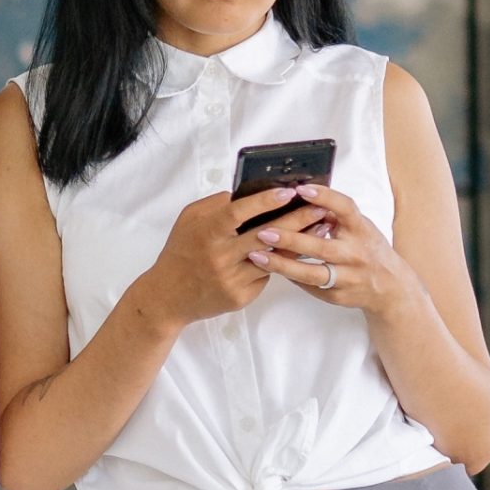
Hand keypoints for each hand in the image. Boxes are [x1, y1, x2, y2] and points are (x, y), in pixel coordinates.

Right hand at [138, 187, 329, 326]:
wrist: (168, 297)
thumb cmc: (180, 251)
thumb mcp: (189, 220)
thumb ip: (216, 205)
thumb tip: (247, 193)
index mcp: (207, 233)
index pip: (239, 213)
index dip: (264, 202)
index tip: (288, 192)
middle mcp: (220, 256)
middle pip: (265, 235)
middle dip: (297, 220)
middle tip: (320, 208)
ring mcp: (231, 279)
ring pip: (272, 258)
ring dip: (299, 243)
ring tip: (321, 229)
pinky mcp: (240, 296)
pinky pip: (265, 275)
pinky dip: (281, 262)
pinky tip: (300, 251)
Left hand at [244, 184, 418, 313]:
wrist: (389, 287)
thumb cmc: (368, 248)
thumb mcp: (359, 227)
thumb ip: (336, 215)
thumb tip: (301, 196)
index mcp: (361, 229)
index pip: (345, 209)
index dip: (324, 197)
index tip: (300, 189)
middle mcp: (355, 253)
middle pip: (321, 247)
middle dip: (291, 239)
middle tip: (263, 231)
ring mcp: (347, 277)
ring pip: (310, 273)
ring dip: (281, 264)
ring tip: (256, 254)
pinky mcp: (337, 295)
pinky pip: (308, 285)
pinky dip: (288, 275)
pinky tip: (269, 267)